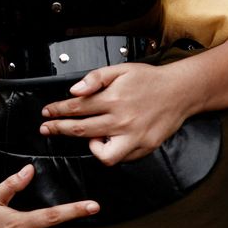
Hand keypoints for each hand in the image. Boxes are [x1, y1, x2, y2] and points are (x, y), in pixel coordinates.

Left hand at [40, 63, 189, 165]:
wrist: (180, 91)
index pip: (76, 108)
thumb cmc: (150, 80)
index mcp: (114, 99)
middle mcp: (122, 120)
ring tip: (81, 136)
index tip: (47, 112)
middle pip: (81, 130)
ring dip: (85, 144)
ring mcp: (134, 137)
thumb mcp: (120, 69)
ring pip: (100, 152)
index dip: (57, 111)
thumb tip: (75, 90)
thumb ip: (95, 78)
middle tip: (46, 128)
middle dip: (59, 129)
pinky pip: (120, 158)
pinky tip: (105, 141)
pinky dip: (109, 152)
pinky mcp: (144, 147)